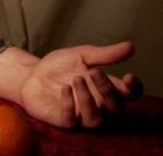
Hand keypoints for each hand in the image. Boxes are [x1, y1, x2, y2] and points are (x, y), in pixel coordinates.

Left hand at [19, 41, 141, 127]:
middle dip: (108, 91)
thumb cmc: (60, 67)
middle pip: (117, 109)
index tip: (129, 77)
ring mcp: (81, 116)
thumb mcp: (81, 55)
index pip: (129, 95)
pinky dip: (69, 105)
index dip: (134, 89)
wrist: (32, 74)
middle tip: (94, 72)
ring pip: (96, 120)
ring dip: (88, 99)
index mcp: (106, 89)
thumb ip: (105, 54)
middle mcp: (98, 106)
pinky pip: (71, 121)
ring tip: (76, 79)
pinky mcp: (64, 121)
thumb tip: (130, 46)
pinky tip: (64, 89)